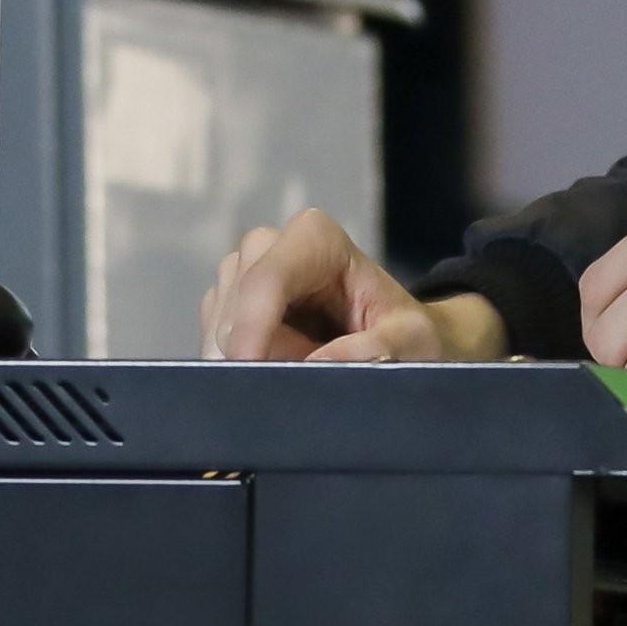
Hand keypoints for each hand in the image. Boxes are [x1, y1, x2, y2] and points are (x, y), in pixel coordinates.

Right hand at [202, 207, 510, 362]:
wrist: (403, 347)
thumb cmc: (412, 336)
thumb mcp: (413, 343)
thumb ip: (379, 350)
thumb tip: (323, 363)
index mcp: (317, 239)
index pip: (267, 277)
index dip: (252, 327)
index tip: (253, 372)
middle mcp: (274, 246)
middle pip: (237, 302)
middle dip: (254, 350)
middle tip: (291, 386)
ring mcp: (247, 274)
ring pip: (219, 321)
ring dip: (244, 359)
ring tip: (293, 377)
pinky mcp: (231, 305)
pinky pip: (213, 337)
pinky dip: (235, 364)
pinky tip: (271, 373)